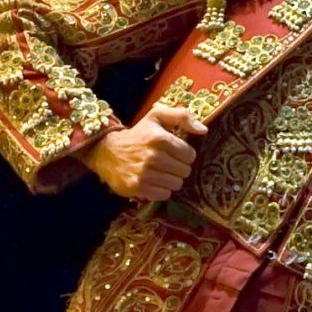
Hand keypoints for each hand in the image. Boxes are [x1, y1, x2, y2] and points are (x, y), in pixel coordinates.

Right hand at [80, 104, 206, 199]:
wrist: (107, 151)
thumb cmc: (139, 134)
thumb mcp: (157, 117)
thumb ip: (182, 116)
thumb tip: (204, 130)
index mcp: (159, 138)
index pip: (190, 155)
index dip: (184, 154)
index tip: (174, 151)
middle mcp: (152, 156)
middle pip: (185, 171)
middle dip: (179, 167)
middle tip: (167, 162)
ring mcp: (144, 173)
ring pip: (176, 184)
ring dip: (171, 179)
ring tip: (161, 171)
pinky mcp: (137, 187)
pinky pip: (165, 195)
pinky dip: (161, 190)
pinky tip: (153, 180)